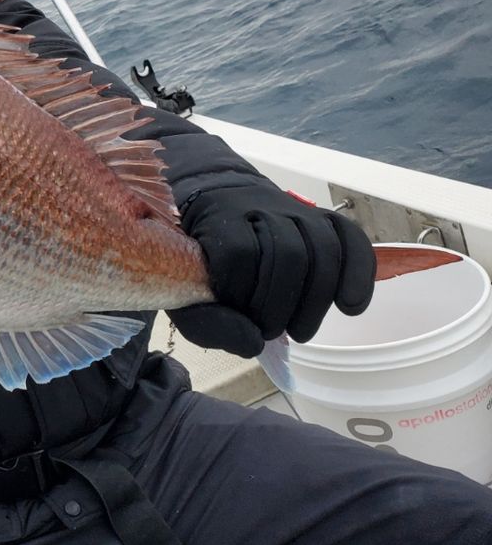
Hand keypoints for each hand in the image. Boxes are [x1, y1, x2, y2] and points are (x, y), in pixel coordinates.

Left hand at [168, 185, 375, 355]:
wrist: (212, 200)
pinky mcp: (318, 215)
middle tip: (272, 333)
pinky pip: (350, 237)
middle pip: (287, 252)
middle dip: (282, 304)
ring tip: (300, 332)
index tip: (239, 318)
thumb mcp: (186, 290)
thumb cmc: (201, 256)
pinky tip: (349, 307)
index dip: (242, 294)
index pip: (239, 252)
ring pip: (322, 246)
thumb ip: (207, 320)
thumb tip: (254, 344)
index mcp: (215, 217)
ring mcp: (291, 208)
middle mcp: (257, 205)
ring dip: (317, 299)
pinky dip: (358, 273)